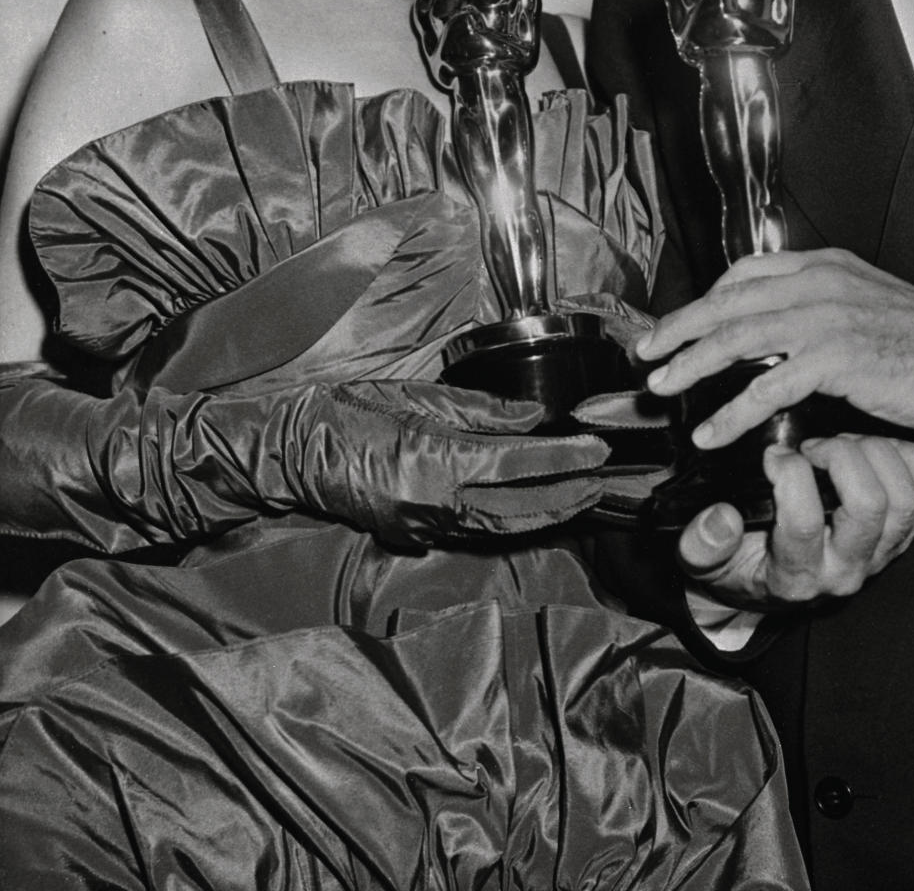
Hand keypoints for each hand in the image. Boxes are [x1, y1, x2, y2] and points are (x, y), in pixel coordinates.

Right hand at [292, 381, 610, 541]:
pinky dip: (509, 522)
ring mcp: (420, 527)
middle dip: (564, 498)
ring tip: (579, 498)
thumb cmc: (350, 411)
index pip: (514, 462)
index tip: (596, 448)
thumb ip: (478, 411)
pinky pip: (473, 532)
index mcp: (432, 461)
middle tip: (600, 481)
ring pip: (499, 529)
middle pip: (516, 510)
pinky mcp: (412, 536)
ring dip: (543, 516)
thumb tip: (532, 420)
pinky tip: (532, 509)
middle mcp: (431, 504)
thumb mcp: (416, 396)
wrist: (293, 451)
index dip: (561, 457)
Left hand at [638, 247, 913, 443]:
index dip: (702, 301)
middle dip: (679, 330)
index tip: (674, 326)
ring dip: (692, 365)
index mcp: (822, 265)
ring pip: (739, 337)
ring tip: (663, 389)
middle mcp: (818, 282)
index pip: (744, 274)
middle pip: (728, 301)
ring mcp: (827, 317)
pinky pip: (769, 385)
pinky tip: (712, 431)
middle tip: (646, 354)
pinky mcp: (839, 358)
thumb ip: (818, 303)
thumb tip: (773, 326)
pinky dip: (732, 410)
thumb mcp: (864, 301)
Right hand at [680, 434, 913, 609]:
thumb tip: (720, 518)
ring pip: (905, 499)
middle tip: (813, 445)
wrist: (770, 583)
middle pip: (870, 506)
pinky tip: (875, 450)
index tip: (772, 453)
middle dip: (841, 456)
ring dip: (875, 455)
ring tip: (841, 444)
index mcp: (797, 576)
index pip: (806, 524)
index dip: (790, 476)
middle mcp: (848, 570)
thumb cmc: (735, 561)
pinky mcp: (904, 537)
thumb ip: (702, 543)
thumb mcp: (701, 558)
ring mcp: (882, 555)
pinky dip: (911, 463)